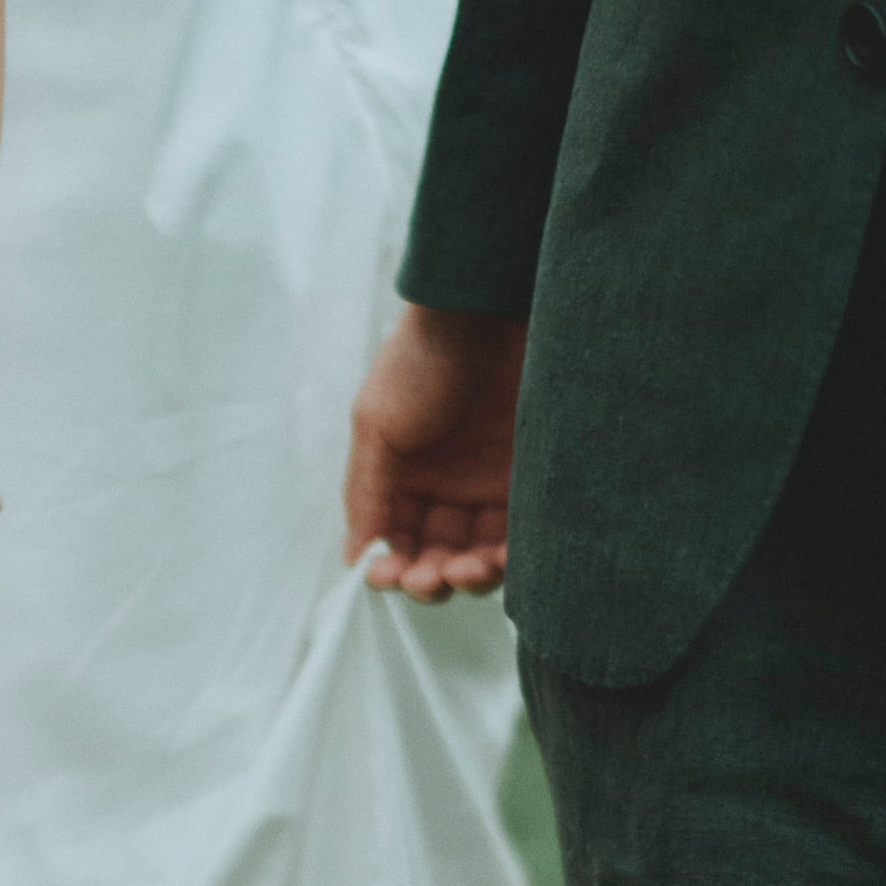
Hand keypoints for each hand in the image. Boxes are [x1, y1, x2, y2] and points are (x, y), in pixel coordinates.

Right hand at [344, 305, 526, 603]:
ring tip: (471, 569)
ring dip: (472, 576)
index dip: (393, 568)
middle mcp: (445, 487)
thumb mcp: (376, 423)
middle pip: (438, 556)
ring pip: (480, 554)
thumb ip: (366, 492)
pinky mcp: (531, 477)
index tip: (392, 576)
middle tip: (435, 577)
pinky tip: (505, 559)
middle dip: (432, 578)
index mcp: (400, 478)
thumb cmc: (422, 358)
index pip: (396, 542)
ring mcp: (490, 484)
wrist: (487, 308)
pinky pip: (523, 533)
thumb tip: (353, 556)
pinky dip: (515, 556)